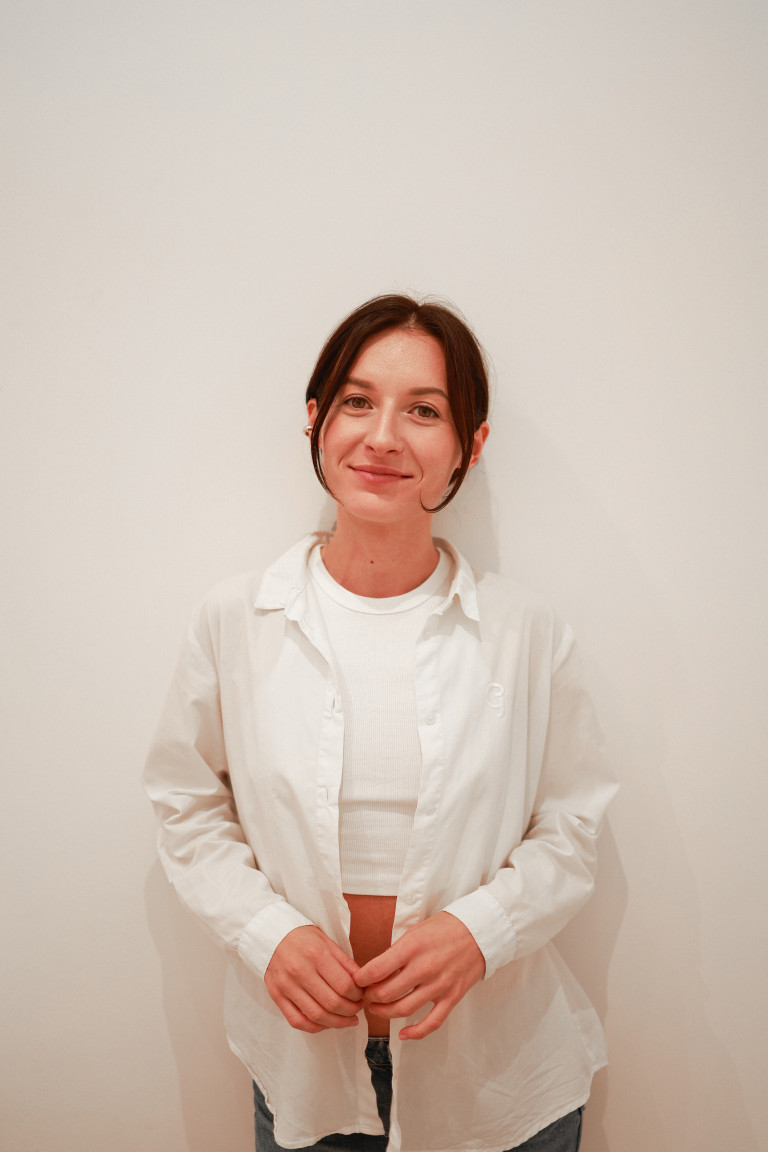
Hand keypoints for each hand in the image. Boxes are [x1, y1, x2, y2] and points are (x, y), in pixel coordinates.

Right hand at [265, 925, 363, 1032]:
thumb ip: (344, 961)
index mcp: (316, 954)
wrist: (269, 935)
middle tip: (358, 1008)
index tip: (362, 996)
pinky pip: (297, 1021)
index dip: (358, 995)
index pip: (344, 985)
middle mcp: (300, 971)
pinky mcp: (276, 996)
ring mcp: (286, 986)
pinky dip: (315, 1027)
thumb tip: (362, 981)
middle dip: (351, 1010)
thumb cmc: (301, 937)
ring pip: (317, 1016)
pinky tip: (327, 1023)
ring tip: (348, 1020)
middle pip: (332, 1003)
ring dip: (337, 1023)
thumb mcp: (326, 940)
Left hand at [354, 912, 485, 1040]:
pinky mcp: (452, 997)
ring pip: (404, 1009)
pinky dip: (416, 1033)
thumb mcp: (416, 931)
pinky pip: (432, 1022)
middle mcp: (424, 968)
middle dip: (370, 997)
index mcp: (412, 947)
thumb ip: (397, 952)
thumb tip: (377, 971)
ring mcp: (439, 985)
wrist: (479, 931)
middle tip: (365, 995)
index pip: (377, 969)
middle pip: (386, 993)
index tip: (357, 981)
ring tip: (377, 1008)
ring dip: (385, 1013)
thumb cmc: (445, 928)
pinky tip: (403, 1034)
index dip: (361, 979)